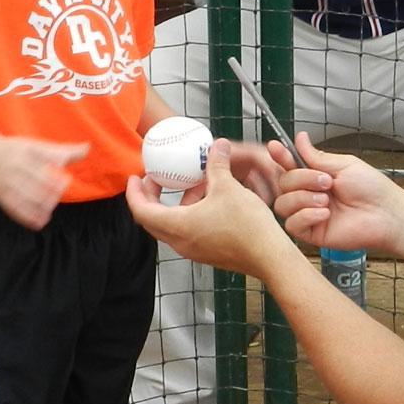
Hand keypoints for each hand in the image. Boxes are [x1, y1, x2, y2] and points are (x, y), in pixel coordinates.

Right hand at [0, 137, 88, 230]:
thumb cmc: (16, 150)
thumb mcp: (36, 145)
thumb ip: (62, 150)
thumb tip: (87, 148)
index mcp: (27, 150)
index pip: (45, 161)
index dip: (57, 173)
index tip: (66, 179)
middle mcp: (15, 164)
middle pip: (37, 180)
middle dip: (52, 190)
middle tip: (58, 193)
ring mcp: (6, 180)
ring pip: (27, 197)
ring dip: (42, 206)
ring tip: (50, 208)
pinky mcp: (0, 195)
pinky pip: (15, 208)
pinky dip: (28, 217)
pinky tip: (40, 222)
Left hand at [127, 139, 298, 276]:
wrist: (269, 256)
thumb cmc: (248, 227)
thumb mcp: (229, 187)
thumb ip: (217, 165)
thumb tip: (216, 147)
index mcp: (179, 226)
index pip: (141, 210)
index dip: (134, 192)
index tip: (135, 178)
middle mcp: (181, 242)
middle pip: (152, 220)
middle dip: (150, 199)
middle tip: (155, 181)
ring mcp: (193, 250)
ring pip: (171, 226)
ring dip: (174, 206)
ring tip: (190, 186)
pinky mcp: (206, 253)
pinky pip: (187, 232)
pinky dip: (189, 215)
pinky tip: (207, 202)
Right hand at [270, 132, 401, 251]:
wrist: (385, 213)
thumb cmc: (372, 189)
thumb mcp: (343, 165)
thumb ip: (316, 155)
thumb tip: (300, 137)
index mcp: (315, 176)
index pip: (289, 165)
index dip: (280, 156)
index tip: (275, 147)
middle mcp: (309, 194)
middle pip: (282, 183)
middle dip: (302, 179)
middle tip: (326, 182)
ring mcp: (308, 214)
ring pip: (282, 204)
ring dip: (303, 198)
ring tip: (327, 200)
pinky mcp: (311, 233)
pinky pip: (292, 224)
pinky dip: (306, 216)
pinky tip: (324, 214)